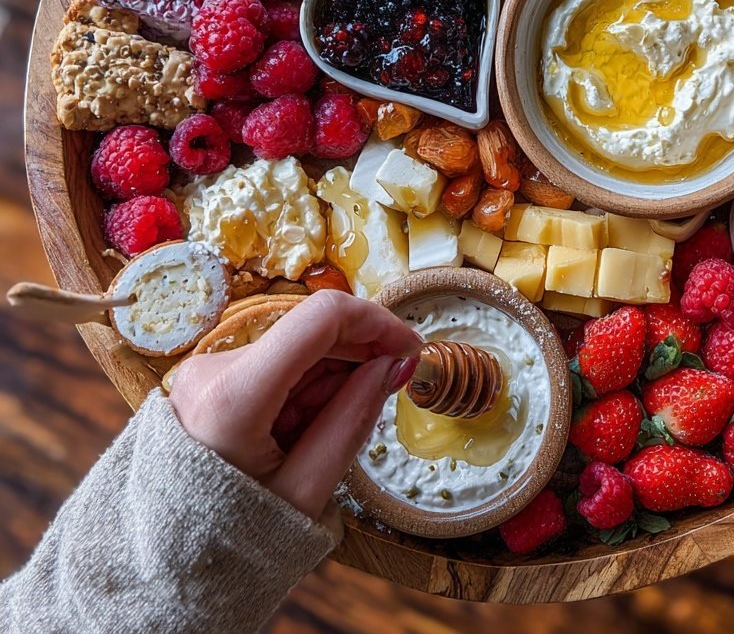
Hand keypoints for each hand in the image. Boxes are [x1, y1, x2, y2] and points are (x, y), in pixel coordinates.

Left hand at [170, 288, 421, 521]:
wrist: (165, 571)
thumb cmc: (234, 541)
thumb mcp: (307, 490)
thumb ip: (354, 418)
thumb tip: (394, 365)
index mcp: (234, 397)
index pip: (320, 319)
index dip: (376, 323)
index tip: (410, 348)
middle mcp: (212, 370)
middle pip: (310, 333)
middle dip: (357, 357)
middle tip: (385, 395)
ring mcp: (206, 372)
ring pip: (297, 350)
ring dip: (329, 379)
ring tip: (321, 436)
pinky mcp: (208, 381)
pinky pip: (276, 366)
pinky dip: (304, 389)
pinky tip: (302, 430)